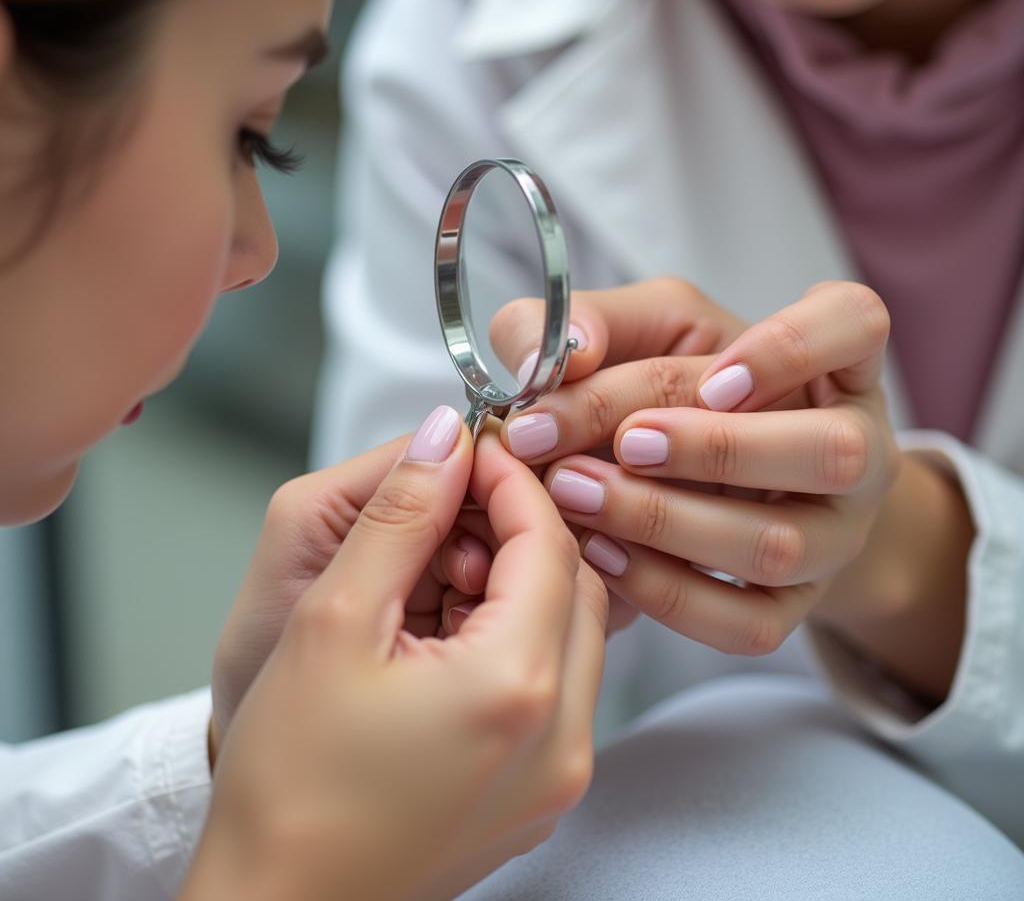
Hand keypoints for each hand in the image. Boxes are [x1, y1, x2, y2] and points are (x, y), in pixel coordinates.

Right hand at [182, 417, 608, 900]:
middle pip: (576, 585)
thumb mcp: (335, 620)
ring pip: (574, 634)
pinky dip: (523, 638)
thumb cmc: (290, 784)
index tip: (473, 452)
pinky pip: (559, 686)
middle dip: (525, 528)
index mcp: (517, 689)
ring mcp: (559, 776)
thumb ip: (401, 515)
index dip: (511, 482)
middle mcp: (562, 739)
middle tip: (458, 506)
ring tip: (446, 570)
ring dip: (524, 583)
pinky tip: (457, 631)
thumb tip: (445, 439)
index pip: (548, 542)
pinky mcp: (540, 796)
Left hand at [491, 279, 899, 657]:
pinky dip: (664, 591)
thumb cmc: (678, 389)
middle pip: (828, 450)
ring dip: (667, 520)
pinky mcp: (793, 605)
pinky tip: (599, 554)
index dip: (791, 348)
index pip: (856, 325)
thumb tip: (573, 353)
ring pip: (780, 544)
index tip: (712, 379)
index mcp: (829, 359)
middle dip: (714, 448)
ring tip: (576, 491)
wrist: (711, 481)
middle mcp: (853, 446)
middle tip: (622, 443)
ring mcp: (833, 535)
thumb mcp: (642, 333)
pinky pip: (747, 622)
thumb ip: (595, 321)